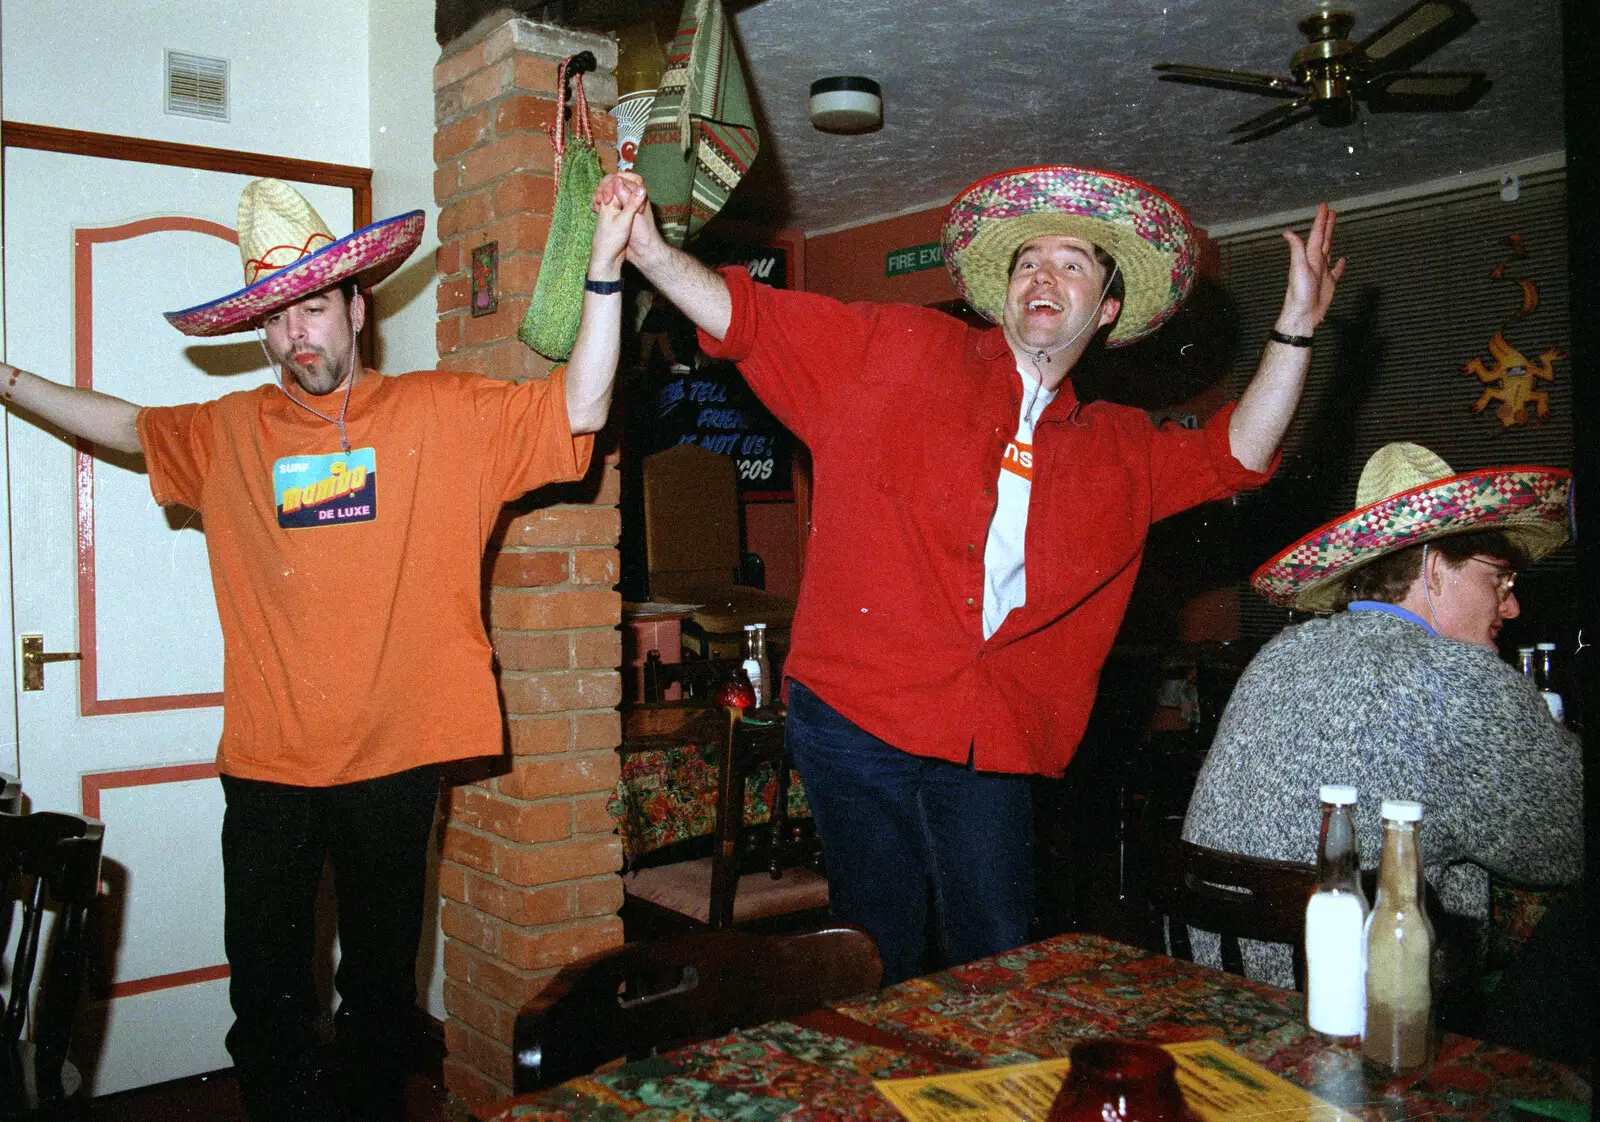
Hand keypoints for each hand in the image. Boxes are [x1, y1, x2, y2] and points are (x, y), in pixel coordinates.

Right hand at [591, 171, 669, 269]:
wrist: (642, 252)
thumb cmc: (642, 234)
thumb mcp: (633, 214)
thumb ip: (627, 198)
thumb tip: (617, 181)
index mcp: (639, 194)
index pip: (626, 177)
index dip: (615, 181)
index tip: (607, 192)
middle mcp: (632, 197)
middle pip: (615, 183)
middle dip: (605, 188)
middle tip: (599, 199)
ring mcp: (624, 204)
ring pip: (610, 192)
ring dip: (601, 195)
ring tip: (596, 204)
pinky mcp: (618, 213)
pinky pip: (607, 203)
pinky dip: (600, 204)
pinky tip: (595, 209)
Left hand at [1276, 202, 1344, 335]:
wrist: (1303, 315)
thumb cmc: (1299, 294)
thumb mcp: (1297, 268)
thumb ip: (1296, 249)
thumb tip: (1287, 232)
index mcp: (1310, 257)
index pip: (1317, 234)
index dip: (1320, 220)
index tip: (1324, 206)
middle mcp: (1316, 262)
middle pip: (1323, 239)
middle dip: (1327, 225)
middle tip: (1331, 212)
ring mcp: (1322, 272)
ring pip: (1329, 250)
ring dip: (1331, 238)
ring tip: (1334, 228)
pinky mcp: (1329, 283)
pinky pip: (1336, 271)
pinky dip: (1339, 264)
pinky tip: (1342, 259)